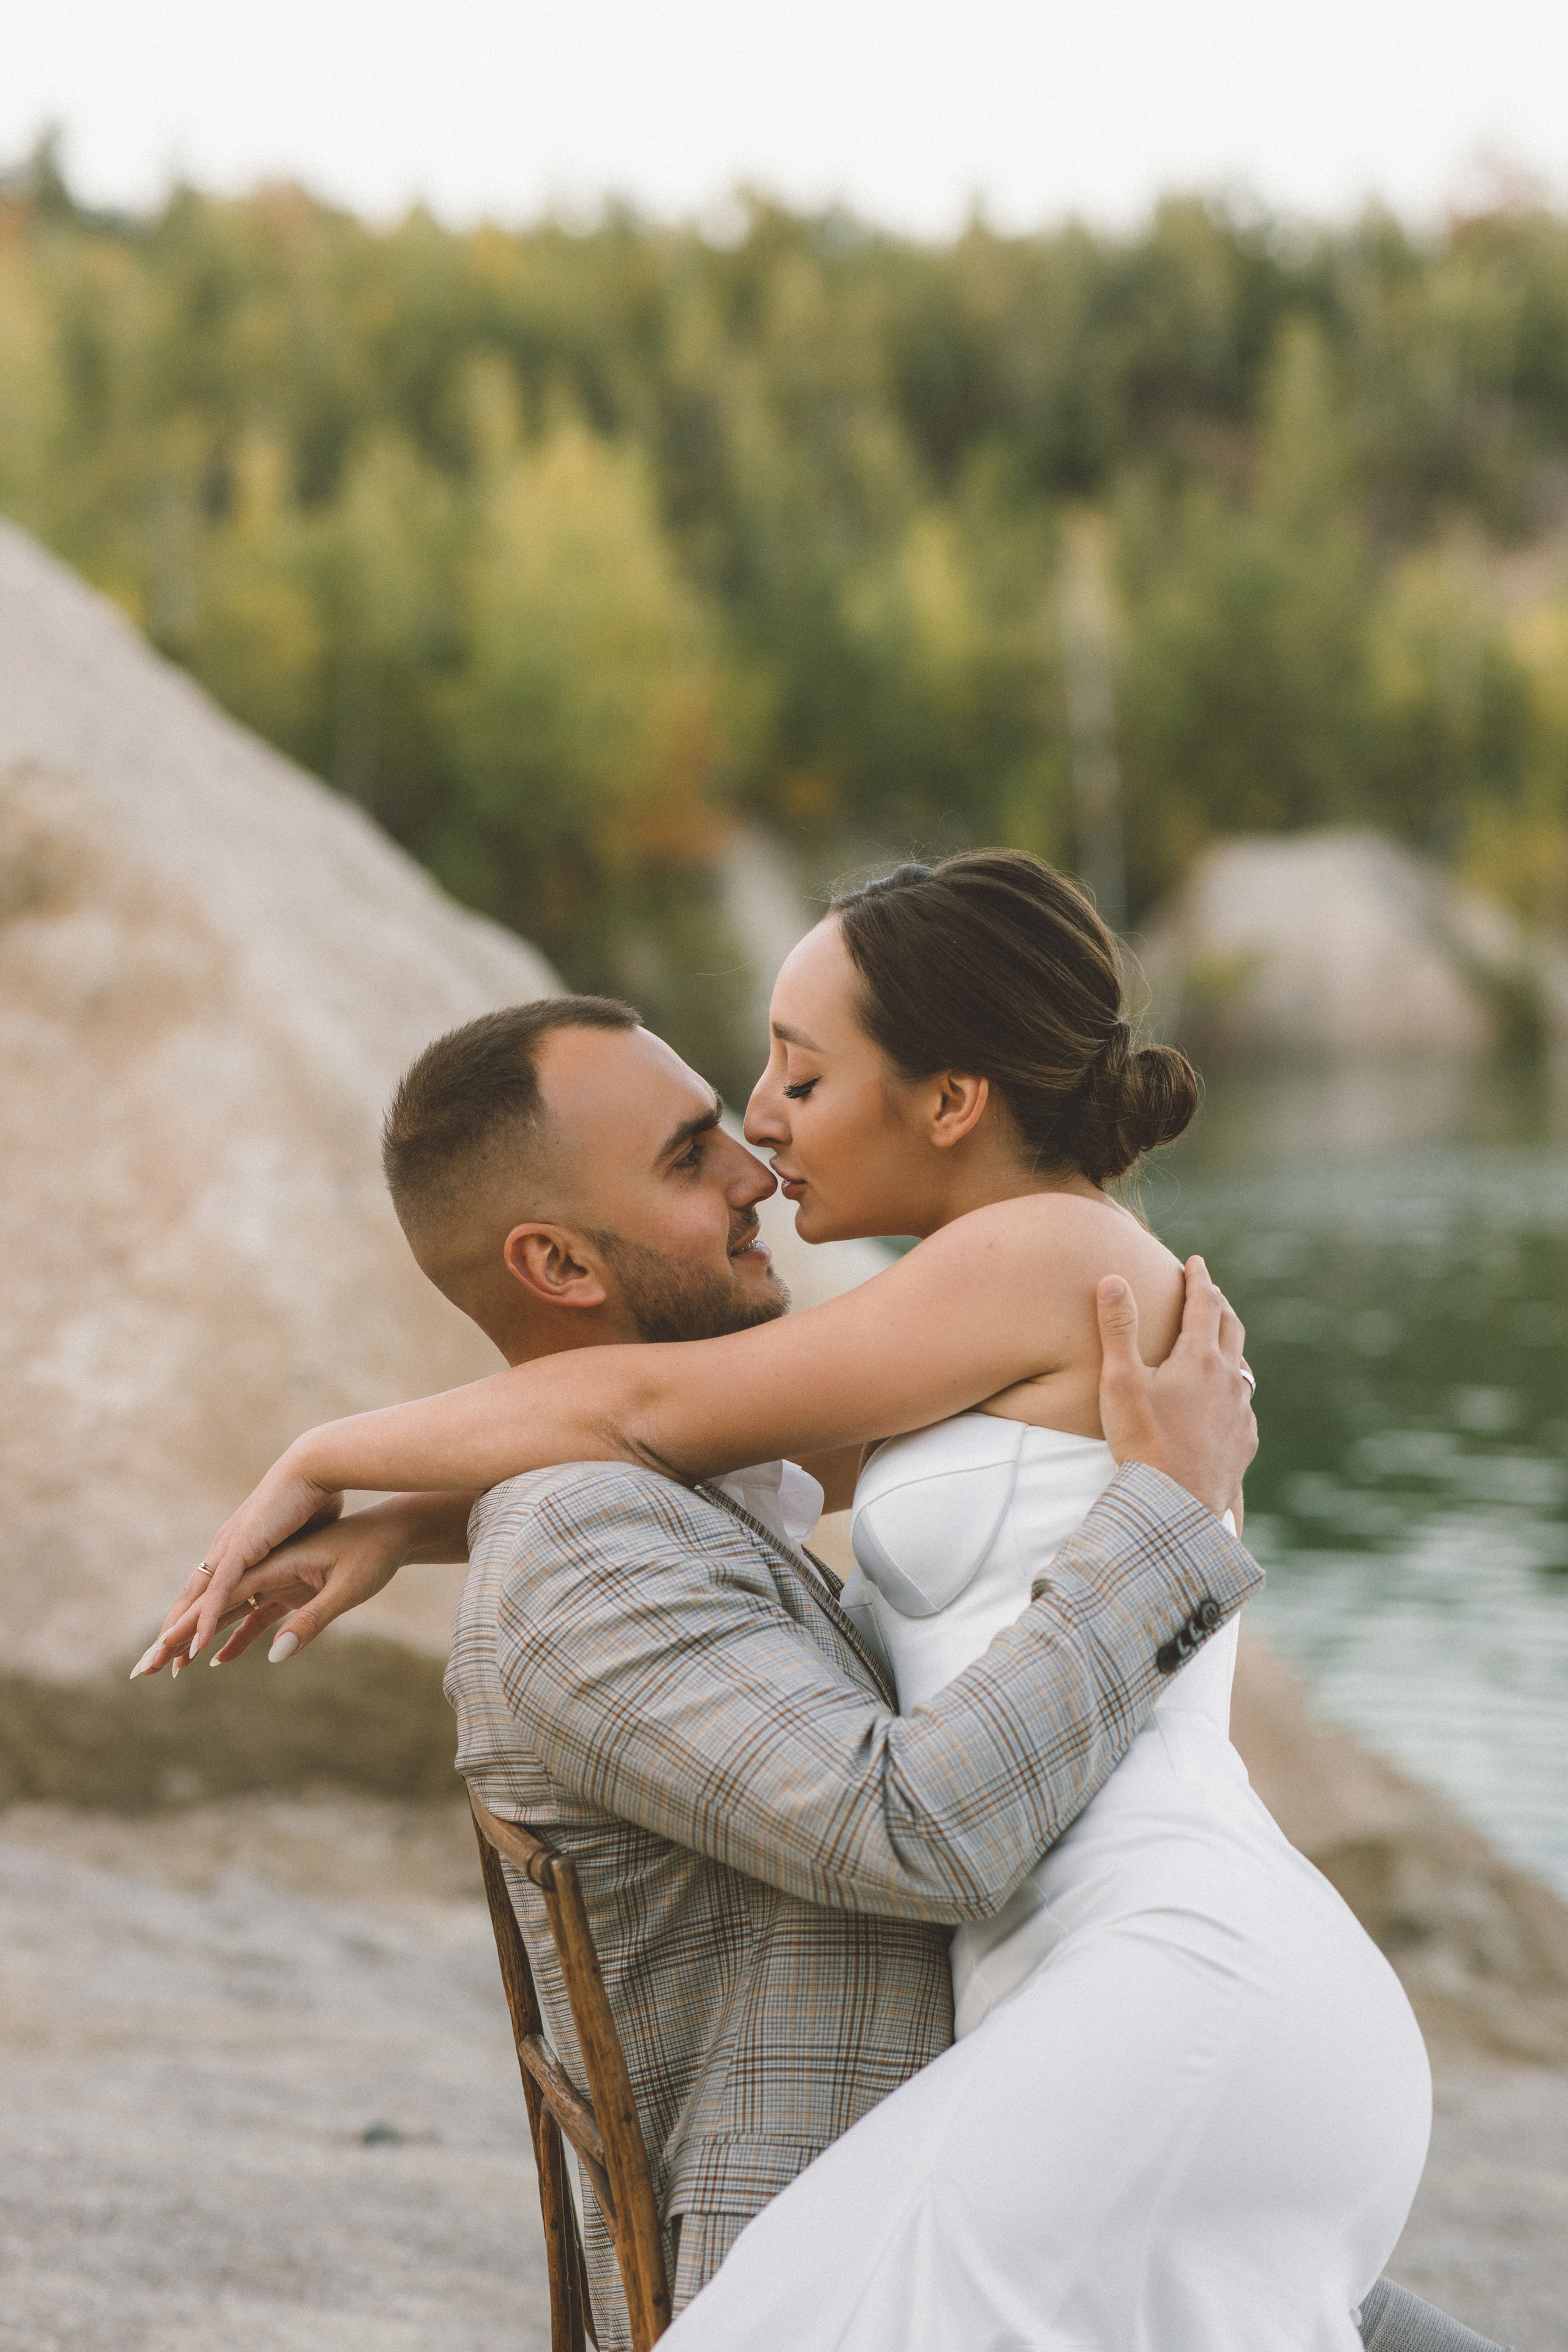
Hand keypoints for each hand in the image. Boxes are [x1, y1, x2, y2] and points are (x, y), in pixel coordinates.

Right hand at [131, 1492, 472, 1678]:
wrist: (392, 1525)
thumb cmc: (371, 1552)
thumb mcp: (348, 1588)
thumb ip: (311, 1620)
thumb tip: (275, 1656)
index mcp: (267, 1560)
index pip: (216, 1599)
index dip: (187, 1627)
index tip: (160, 1654)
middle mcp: (260, 1563)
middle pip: (208, 1604)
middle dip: (175, 1636)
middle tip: (144, 1669)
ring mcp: (271, 1573)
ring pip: (224, 1610)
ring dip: (197, 1637)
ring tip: (172, 1669)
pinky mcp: (288, 1582)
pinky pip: (252, 1613)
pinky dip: (235, 1635)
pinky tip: (220, 1660)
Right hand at [1096, 1256, 1255, 1517]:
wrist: (1176, 1506)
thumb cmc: (1142, 1442)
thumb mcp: (1120, 1382)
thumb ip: (1118, 1329)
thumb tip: (1114, 1279)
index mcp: (1200, 1358)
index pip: (1204, 1303)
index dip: (1198, 1279)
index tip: (1195, 1262)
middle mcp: (1229, 1379)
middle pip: (1230, 1327)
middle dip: (1218, 1303)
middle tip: (1208, 1290)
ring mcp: (1241, 1412)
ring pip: (1241, 1366)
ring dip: (1228, 1346)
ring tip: (1216, 1342)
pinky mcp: (1245, 1441)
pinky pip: (1242, 1403)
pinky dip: (1232, 1388)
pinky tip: (1222, 1400)